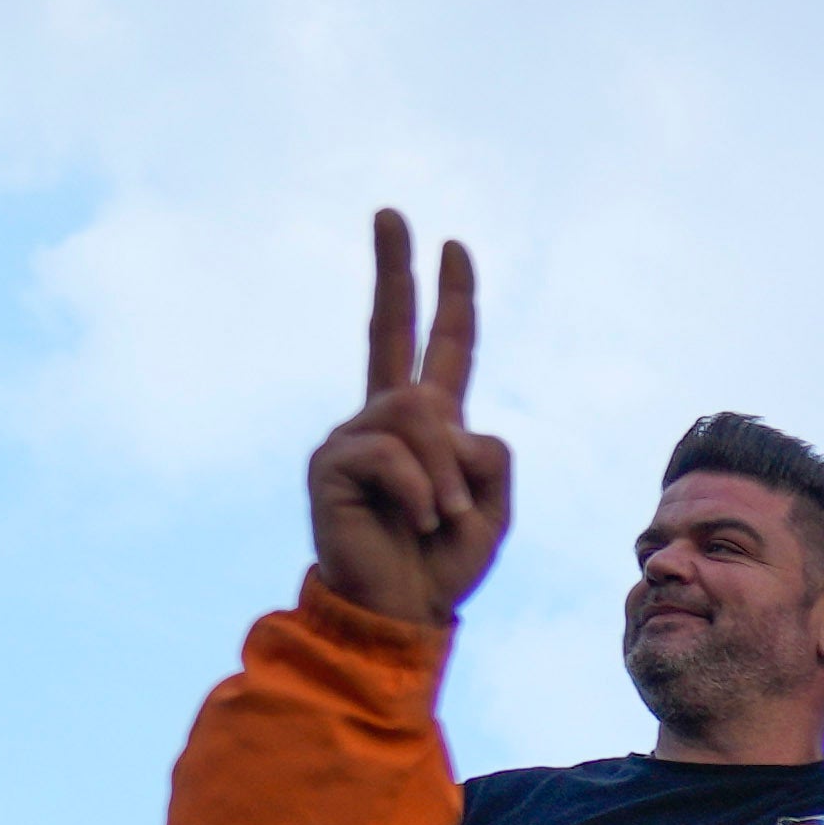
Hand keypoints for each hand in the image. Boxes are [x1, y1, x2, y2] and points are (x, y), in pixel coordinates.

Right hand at [308, 212, 509, 626]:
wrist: (400, 612)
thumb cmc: (443, 564)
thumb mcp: (492, 507)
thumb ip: (488, 454)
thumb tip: (445, 418)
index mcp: (428, 426)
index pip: (442, 349)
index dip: (451, 301)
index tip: (452, 244)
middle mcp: (384, 419)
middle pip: (390, 331)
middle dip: (395, 269)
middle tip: (390, 211)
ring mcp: (353, 435)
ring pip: (420, 416)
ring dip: (447, 476)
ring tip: (441, 519)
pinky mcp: (331, 462)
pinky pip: (395, 455)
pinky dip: (422, 492)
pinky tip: (416, 521)